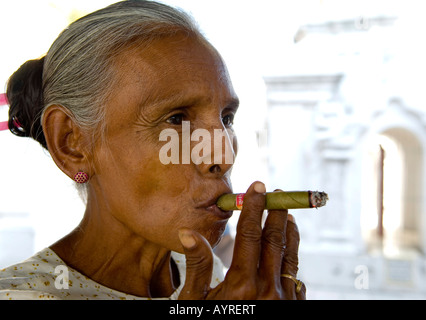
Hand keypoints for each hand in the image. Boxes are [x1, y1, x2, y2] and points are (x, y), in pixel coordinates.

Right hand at [178, 181, 305, 299]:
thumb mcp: (195, 303)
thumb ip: (197, 266)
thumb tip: (189, 232)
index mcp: (242, 284)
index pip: (250, 234)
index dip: (254, 207)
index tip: (258, 187)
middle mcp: (268, 289)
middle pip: (275, 240)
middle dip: (276, 212)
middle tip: (278, 193)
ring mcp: (285, 301)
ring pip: (290, 256)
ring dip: (290, 232)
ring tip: (288, 215)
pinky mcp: (293, 309)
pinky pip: (296, 277)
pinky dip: (293, 258)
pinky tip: (289, 251)